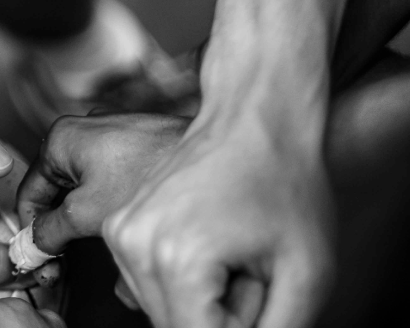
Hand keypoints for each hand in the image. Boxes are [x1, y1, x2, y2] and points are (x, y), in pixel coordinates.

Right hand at [16, 113, 186, 255]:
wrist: (218, 157)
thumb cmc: (153, 173)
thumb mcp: (88, 215)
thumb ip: (50, 232)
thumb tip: (33, 246)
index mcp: (60, 139)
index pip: (28, 194)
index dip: (30, 232)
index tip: (40, 259)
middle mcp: (82, 129)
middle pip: (58, 192)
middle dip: (64, 230)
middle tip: (67, 262)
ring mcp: (113, 135)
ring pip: (87, 189)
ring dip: (91, 222)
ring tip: (107, 247)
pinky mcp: (139, 144)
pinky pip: (113, 180)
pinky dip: (115, 207)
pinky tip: (131, 228)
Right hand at [104, 110, 330, 327]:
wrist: (253, 117)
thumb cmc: (284, 181)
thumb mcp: (305, 273)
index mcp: (177, 259)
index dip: (240, 325)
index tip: (261, 291)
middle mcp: (135, 245)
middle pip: (172, 327)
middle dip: (218, 316)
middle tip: (252, 274)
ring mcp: (121, 232)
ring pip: (156, 309)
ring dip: (198, 302)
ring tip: (234, 258)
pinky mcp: (119, 225)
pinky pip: (146, 281)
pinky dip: (180, 281)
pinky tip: (212, 249)